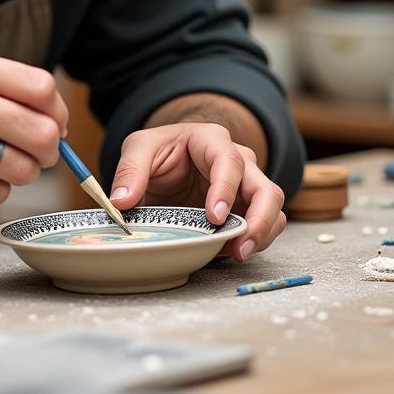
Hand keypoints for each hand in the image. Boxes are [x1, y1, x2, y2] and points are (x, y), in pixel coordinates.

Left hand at [108, 123, 285, 260]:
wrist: (168, 160)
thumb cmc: (159, 150)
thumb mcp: (139, 148)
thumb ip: (129, 170)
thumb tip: (120, 201)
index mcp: (211, 140)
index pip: (229, 162)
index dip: (225, 190)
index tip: (214, 216)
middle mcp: (239, 160)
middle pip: (265, 188)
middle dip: (258, 219)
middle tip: (240, 245)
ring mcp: (246, 185)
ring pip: (273, 209)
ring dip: (261, 234)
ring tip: (238, 253)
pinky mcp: (246, 208)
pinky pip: (264, 225)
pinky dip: (254, 241)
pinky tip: (231, 252)